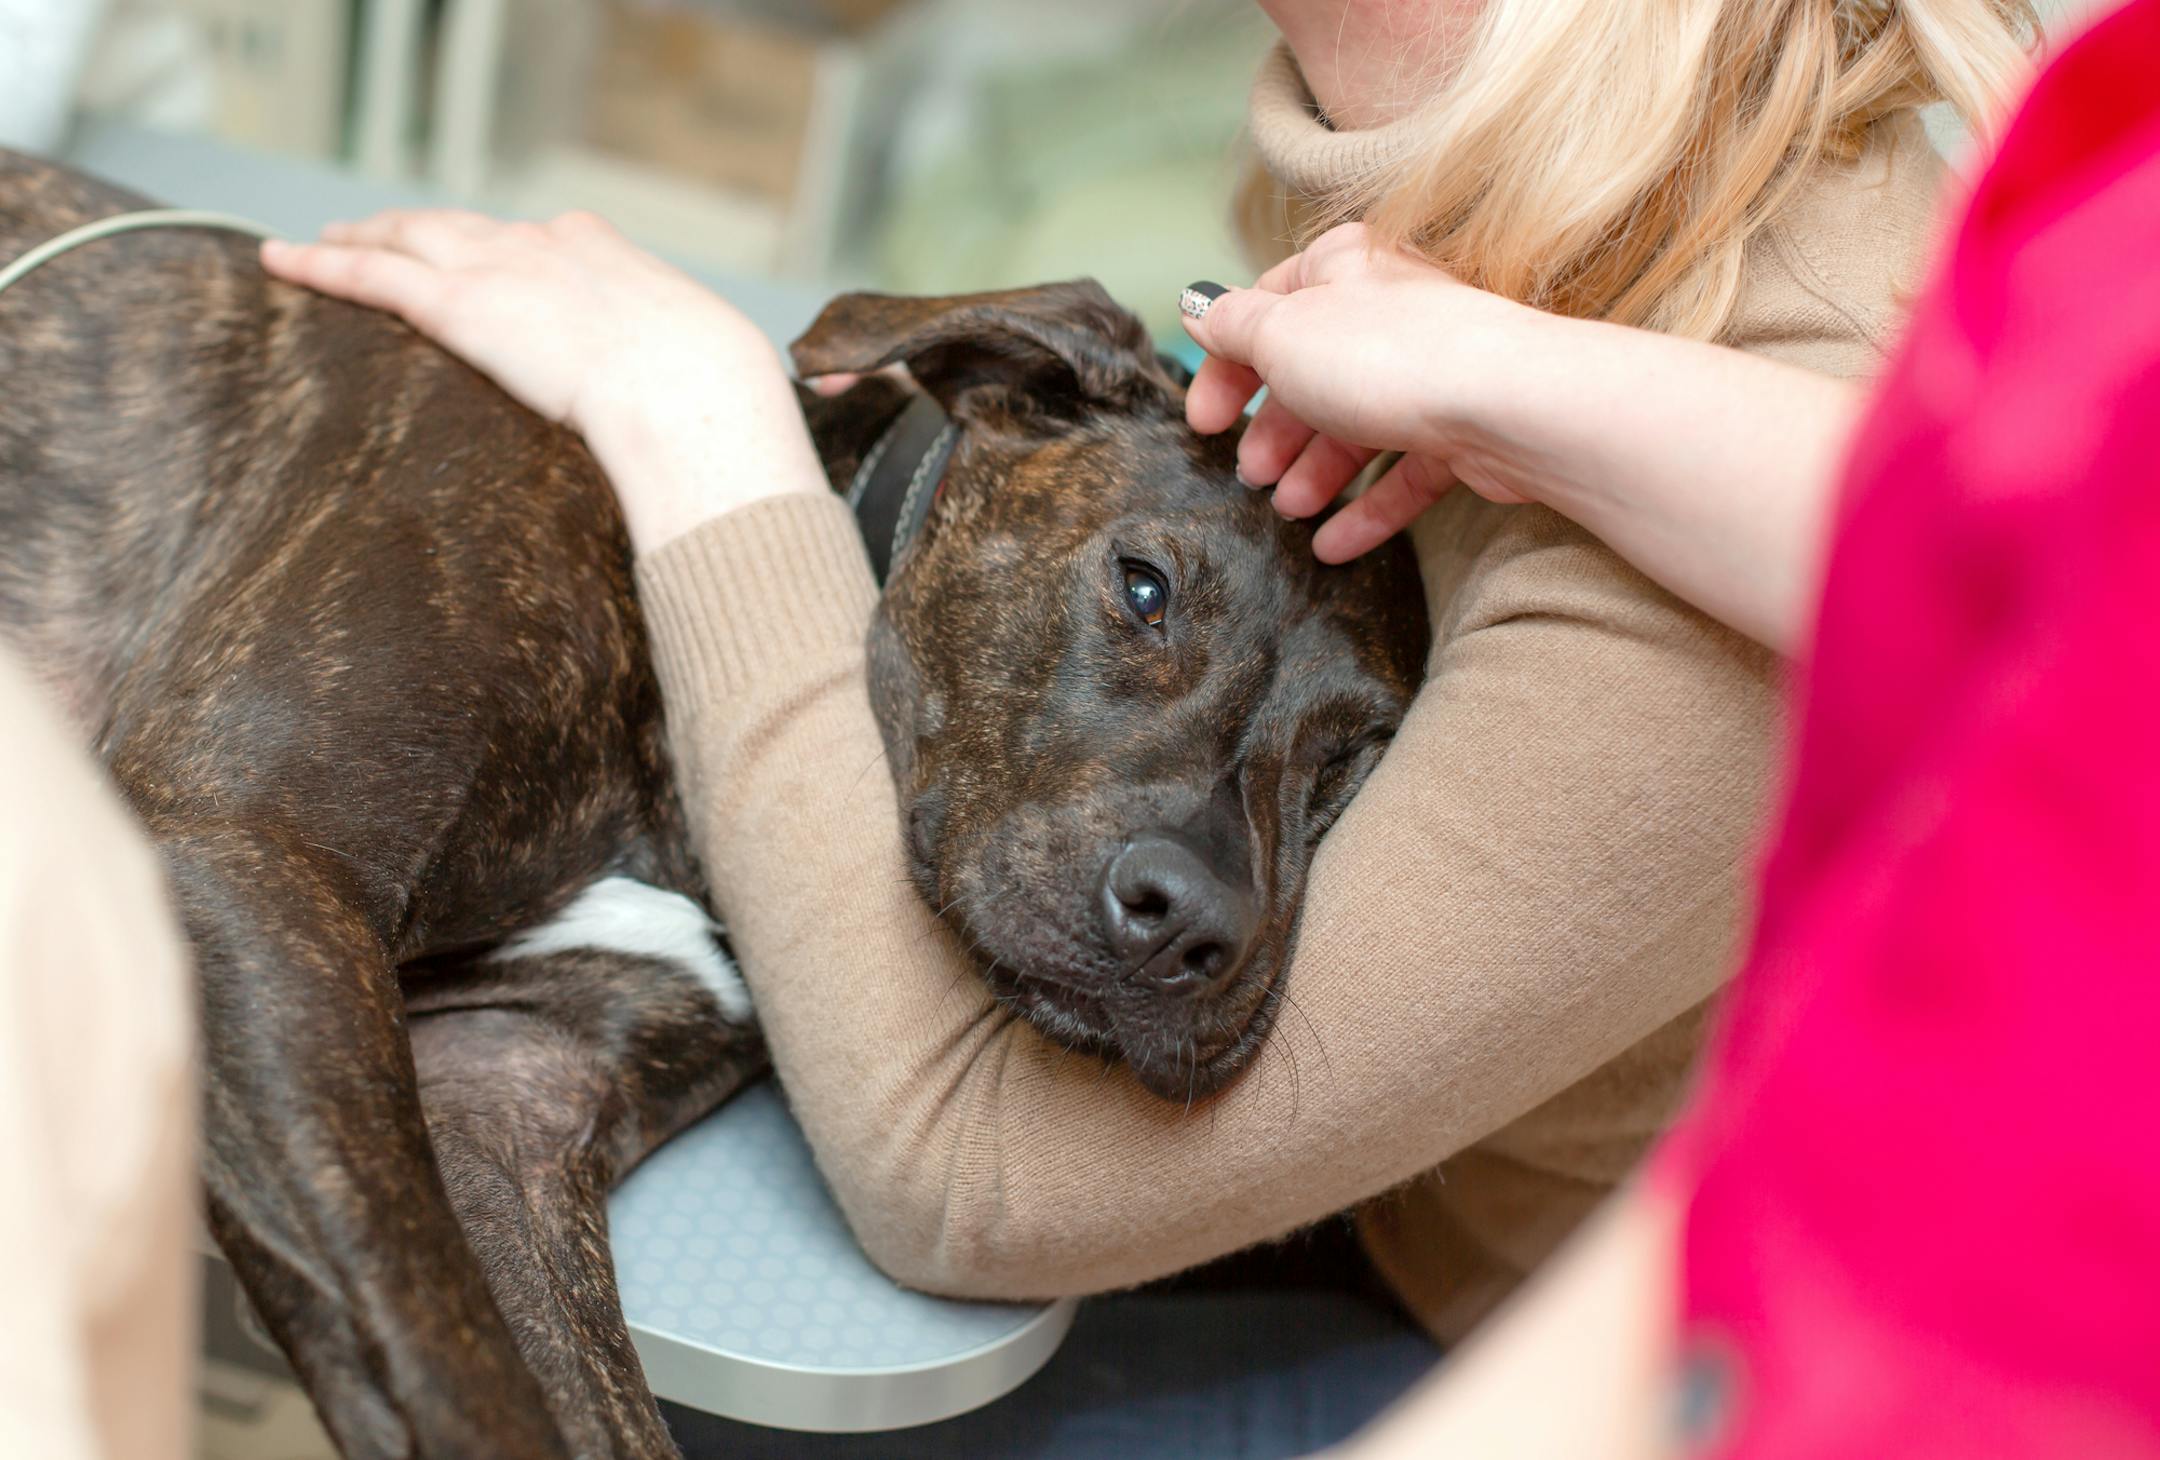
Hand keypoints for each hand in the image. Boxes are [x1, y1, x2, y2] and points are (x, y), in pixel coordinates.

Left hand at [260, 210, 825, 552]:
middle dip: (424, 229)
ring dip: (362, 236)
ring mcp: (501, 269)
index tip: (495, 257)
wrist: (694, 393)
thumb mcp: (715, 384)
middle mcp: (549, 248)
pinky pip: (376, 274)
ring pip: (411, 237)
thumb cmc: (718, 404)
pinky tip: (285, 260)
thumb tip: (722, 452)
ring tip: (320, 241)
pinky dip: (325, 264)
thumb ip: (694, 400)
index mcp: (613, 261)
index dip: (513, 249)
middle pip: (467, 228)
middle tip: (382, 232)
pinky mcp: (461, 302)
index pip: (550, 241)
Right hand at [1178, 222, 1545, 561]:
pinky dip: (1366, 510)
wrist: (1507, 403)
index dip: (1227, 367)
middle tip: (1249, 475)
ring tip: (1289, 510)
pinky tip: (1332, 547)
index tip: (1205, 423)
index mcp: (1343, 270)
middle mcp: (1388, 313)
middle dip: (1275, 431)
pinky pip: (1405, 473)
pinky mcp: (1463, 431)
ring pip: (1358, 426)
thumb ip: (1233, 325)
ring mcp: (1429, 373)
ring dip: (1315, 473)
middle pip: (1312, 375)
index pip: (1268, 311)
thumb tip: (1199, 308)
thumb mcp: (1282, 332)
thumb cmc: (1389, 354)